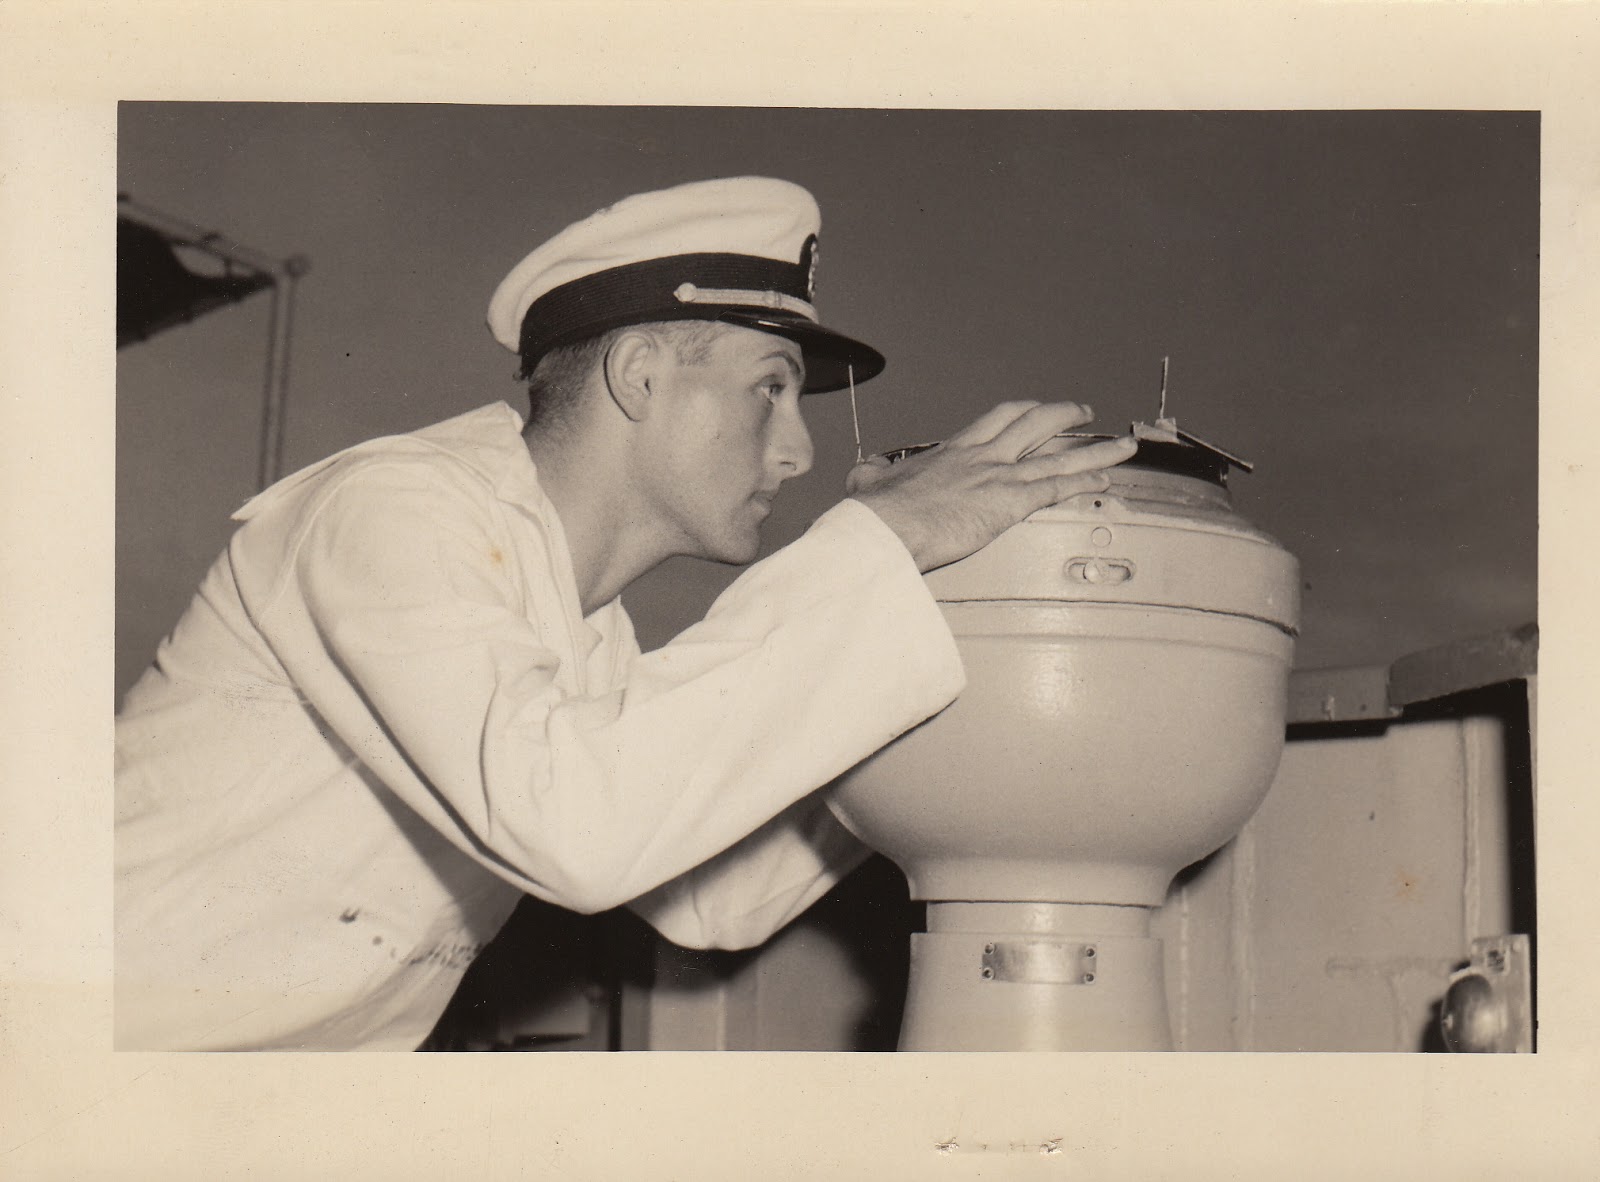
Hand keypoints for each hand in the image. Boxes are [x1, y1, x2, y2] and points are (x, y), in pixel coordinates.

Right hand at [847, 401, 1138, 572]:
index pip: (997, 419)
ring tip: (1122, 446)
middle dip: (1064, 416)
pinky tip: (1106, 481)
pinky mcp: (1010, 502)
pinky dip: (1085, 482)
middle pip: (1035, 424)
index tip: (1037, 409)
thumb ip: (874, 473)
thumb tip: (867, 469)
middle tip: (1084, 412)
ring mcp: (999, 476)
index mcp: (953, 451)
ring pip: (1059, 454)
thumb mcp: (870, 483)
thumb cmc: (878, 513)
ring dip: (1095, 450)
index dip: (1024, 411)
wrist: (885, 528)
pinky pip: (1058, 488)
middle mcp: (983, 456)